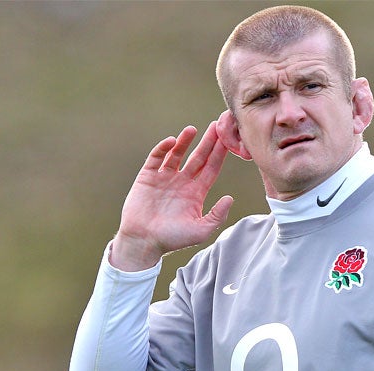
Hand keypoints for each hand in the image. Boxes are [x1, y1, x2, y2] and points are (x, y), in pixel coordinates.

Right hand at [111, 123, 233, 270]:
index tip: (227, 139)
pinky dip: (163, 149)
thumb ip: (217, 215)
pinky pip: (156, 158)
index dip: (219, 154)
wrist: (144, 241)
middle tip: (217, 125)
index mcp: (196, 193)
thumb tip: (229, 198)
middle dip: (207, 142)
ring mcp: (165, 177)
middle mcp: (182, 182)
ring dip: (185, 141)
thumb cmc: (172, 239)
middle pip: (198, 157)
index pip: (211, 169)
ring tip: (192, 129)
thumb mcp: (200, 231)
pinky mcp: (148, 176)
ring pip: (177, 154)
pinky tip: (172, 142)